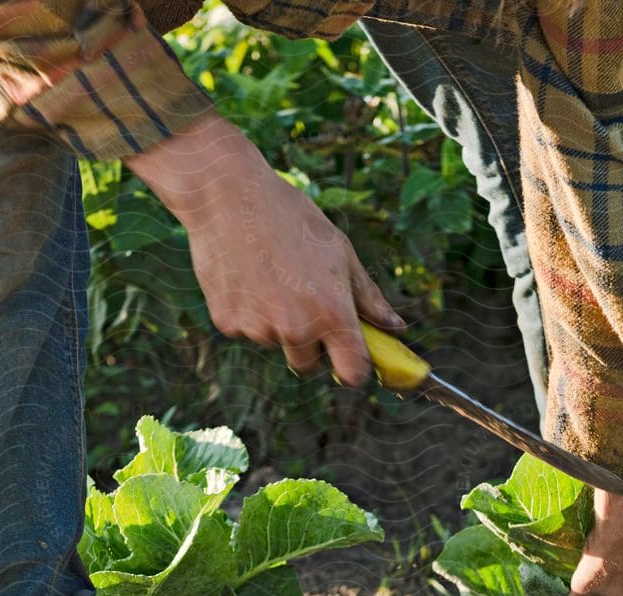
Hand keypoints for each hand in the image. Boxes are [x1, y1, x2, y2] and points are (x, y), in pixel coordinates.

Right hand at [126, 115, 401, 384]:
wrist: (227, 196)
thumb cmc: (291, 217)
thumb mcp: (340, 251)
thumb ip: (368, 297)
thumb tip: (396, 327)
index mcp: (331, 312)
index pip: (352, 373)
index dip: (353, 369)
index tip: (350, 357)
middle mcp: (296, 328)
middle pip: (309, 366)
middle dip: (311, 346)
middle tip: (303, 303)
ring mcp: (258, 328)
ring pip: (276, 344)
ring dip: (277, 325)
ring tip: (270, 277)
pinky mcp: (228, 323)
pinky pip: (246, 330)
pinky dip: (249, 312)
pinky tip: (247, 276)